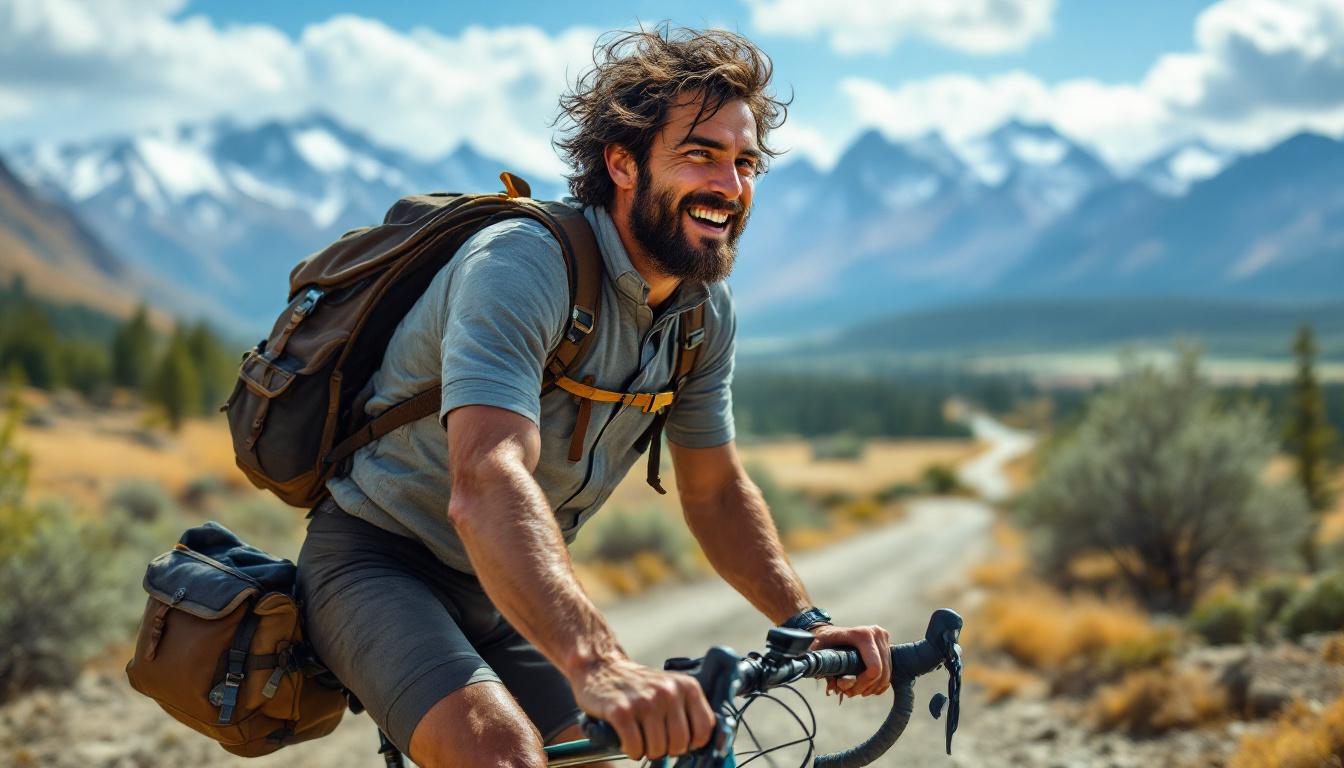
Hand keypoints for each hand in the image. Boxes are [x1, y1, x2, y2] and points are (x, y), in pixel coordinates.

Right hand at [573, 657, 715, 759]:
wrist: (601, 667)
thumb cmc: (640, 686)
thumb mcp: (671, 689)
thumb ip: (688, 710)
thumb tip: (703, 744)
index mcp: (686, 686)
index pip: (704, 729)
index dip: (692, 742)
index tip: (680, 741)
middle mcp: (668, 692)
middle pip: (679, 744)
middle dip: (667, 749)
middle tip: (655, 740)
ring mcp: (644, 701)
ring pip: (657, 749)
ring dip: (647, 751)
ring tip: (640, 738)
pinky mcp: (621, 711)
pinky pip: (634, 746)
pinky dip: (631, 750)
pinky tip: (627, 740)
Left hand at [810, 624, 891, 697]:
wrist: (829, 632)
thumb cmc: (822, 641)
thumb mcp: (818, 651)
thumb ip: (824, 668)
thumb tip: (838, 686)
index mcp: (862, 634)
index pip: (874, 668)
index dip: (863, 684)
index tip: (847, 690)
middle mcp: (877, 634)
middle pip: (882, 674)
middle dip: (866, 688)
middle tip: (849, 692)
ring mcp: (884, 639)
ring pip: (887, 675)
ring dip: (871, 688)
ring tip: (854, 690)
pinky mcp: (887, 646)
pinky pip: (890, 672)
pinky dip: (878, 684)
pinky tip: (865, 686)